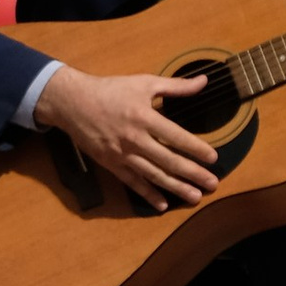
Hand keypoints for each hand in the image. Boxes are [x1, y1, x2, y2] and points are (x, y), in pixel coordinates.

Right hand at [34, 66, 217, 208]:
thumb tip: (204, 81)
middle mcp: (134, 138)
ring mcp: (121, 153)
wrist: (72, 103)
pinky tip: (162, 204)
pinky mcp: (110, 163)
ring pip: (153, 174)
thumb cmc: (110, 90)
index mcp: (144, 117)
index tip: (213, 158)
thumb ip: (176, 86)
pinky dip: (147, 194)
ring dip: (175, 187)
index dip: (196, 148)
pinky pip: (131, 181)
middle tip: (212, 183)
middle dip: (192, 173)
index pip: (176, 136)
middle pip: (168, 160)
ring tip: (194, 197)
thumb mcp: (143, 82)